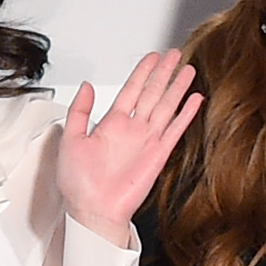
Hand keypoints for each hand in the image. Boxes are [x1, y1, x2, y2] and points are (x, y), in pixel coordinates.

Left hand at [56, 53, 201, 244]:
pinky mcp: (158, 155)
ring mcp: (147, 141)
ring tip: (188, 70)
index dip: (143, 72)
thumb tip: (86, 86)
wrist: (93, 211)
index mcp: (111, 124)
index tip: (152, 58)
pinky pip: (175, 129)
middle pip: (152, 93)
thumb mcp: (70, 139)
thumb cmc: (79, 184)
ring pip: (166, 106)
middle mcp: (132, 130)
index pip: (131, 90)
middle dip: (164, 73)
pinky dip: (186, 114)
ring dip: (177, 88)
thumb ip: (79, 111)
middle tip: (174, 54)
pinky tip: (195, 100)